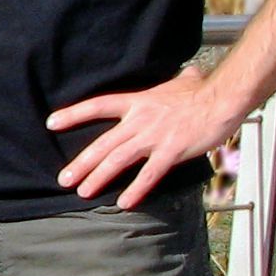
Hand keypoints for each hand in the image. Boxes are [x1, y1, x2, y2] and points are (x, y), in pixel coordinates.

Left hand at [48, 65, 250, 207]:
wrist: (223, 98)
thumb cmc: (203, 91)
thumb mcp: (182, 81)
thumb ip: (176, 81)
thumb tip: (188, 73)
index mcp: (137, 102)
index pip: (97, 105)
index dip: (73, 114)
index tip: (52, 123)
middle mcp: (140, 120)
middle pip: (102, 143)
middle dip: (81, 163)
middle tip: (63, 180)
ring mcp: (154, 137)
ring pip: (118, 159)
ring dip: (98, 177)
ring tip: (83, 192)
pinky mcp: (171, 151)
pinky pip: (149, 174)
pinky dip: (136, 189)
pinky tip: (124, 202)